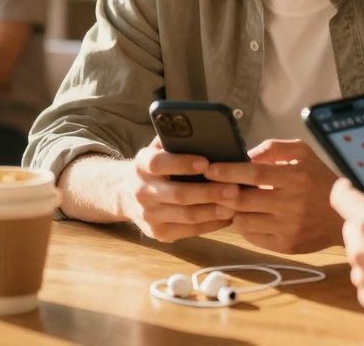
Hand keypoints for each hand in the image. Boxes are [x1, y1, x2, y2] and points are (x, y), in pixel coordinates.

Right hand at [118, 138, 238, 241]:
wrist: (127, 194)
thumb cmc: (157, 166)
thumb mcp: (159, 149)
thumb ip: (176, 141)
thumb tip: (206, 131)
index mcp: (142, 164)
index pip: (159, 163)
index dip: (182, 163)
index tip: (206, 162)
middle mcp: (142, 191)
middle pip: (178, 194)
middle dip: (209, 192)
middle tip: (235, 188)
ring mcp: (148, 215)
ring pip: (187, 216)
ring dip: (214, 210)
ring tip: (236, 203)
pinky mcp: (158, 233)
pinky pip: (190, 230)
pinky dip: (211, 224)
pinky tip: (227, 215)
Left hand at [204, 139, 341, 253]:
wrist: (343, 216)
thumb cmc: (318, 179)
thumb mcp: (303, 153)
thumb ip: (274, 147)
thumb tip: (246, 155)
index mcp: (294, 177)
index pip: (253, 174)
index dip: (227, 172)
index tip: (209, 170)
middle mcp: (291, 203)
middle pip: (243, 200)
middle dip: (222, 194)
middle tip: (212, 188)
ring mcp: (288, 227)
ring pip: (243, 221)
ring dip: (233, 211)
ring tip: (233, 203)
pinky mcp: (286, 246)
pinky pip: (253, 237)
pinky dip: (245, 227)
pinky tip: (250, 217)